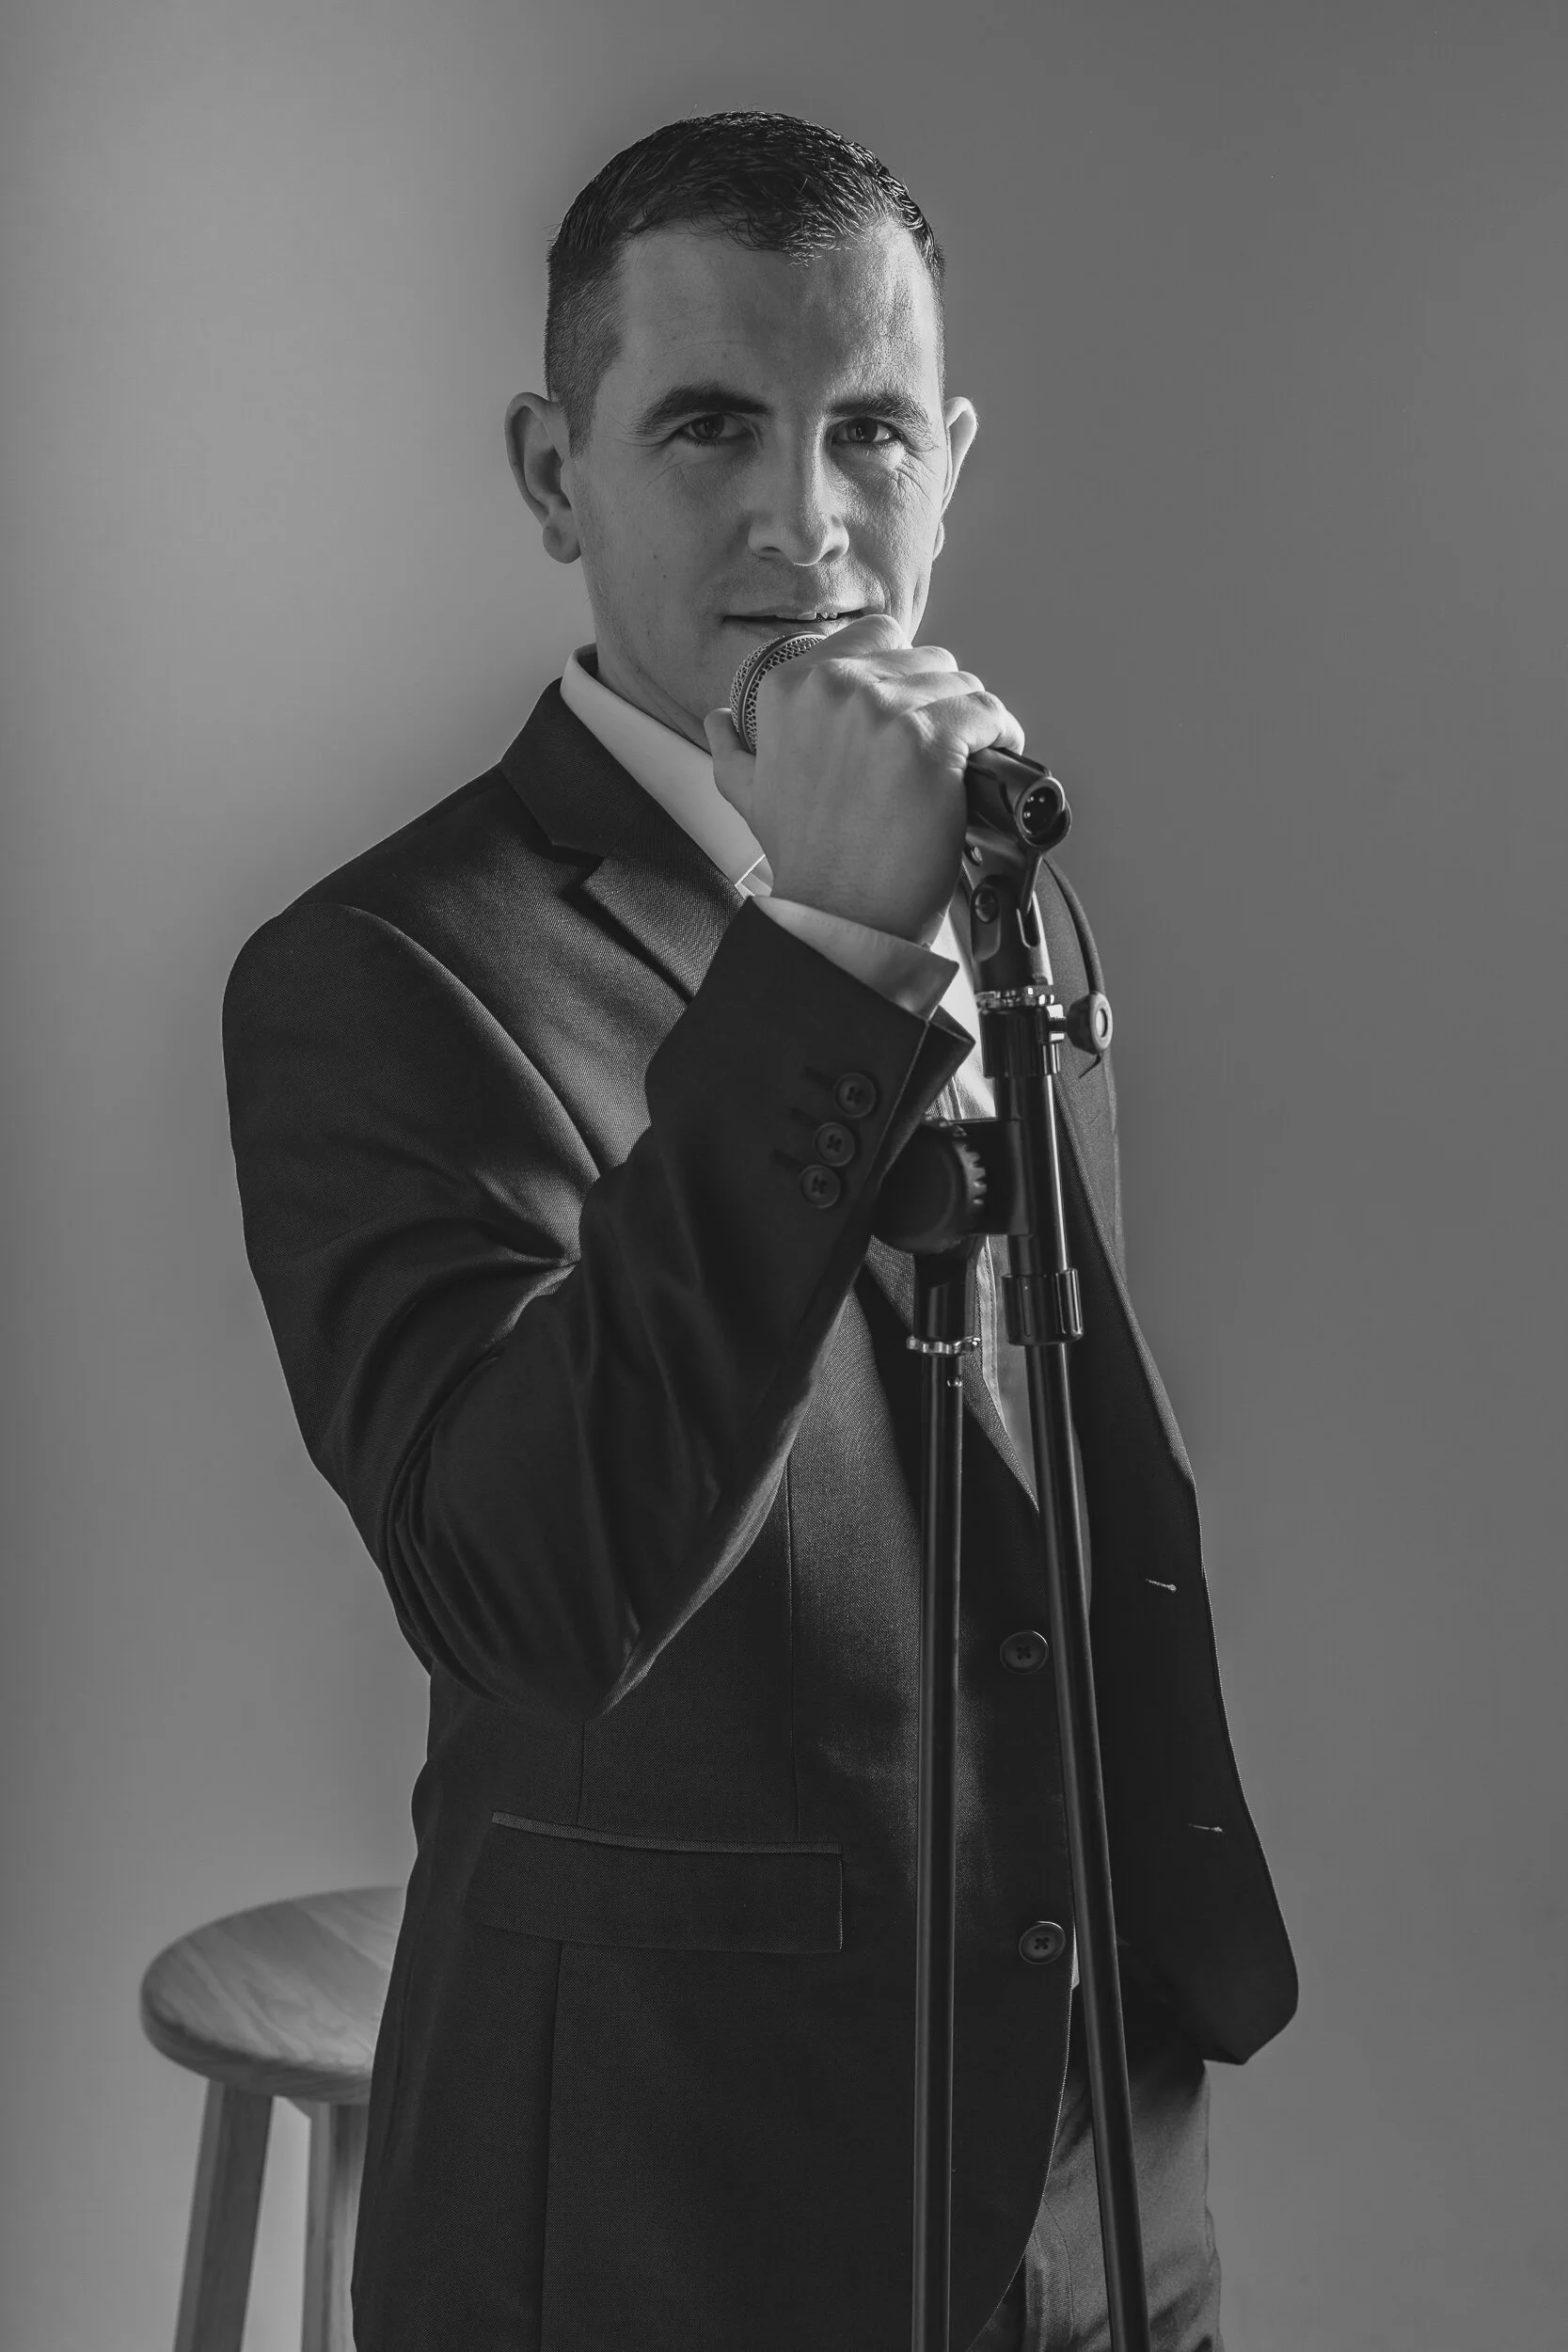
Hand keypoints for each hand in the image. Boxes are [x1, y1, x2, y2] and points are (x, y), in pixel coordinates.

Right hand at [702, 614, 1025, 946]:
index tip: (910, 711)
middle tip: (940, 746)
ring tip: (967, 759)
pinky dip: (1002, 736)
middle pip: (926, 660)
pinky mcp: (932, 744)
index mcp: (792, 687)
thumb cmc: (805, 859)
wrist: (839, 914)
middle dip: (938, 700)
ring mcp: (886, 713)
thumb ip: (733, 749)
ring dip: (971, 720)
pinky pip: (989, 715)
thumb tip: (720, 721)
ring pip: (962, 685)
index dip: (901, 674)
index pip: (876, 636)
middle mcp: (838, 687)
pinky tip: (990, 762)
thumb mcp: (748, 795)